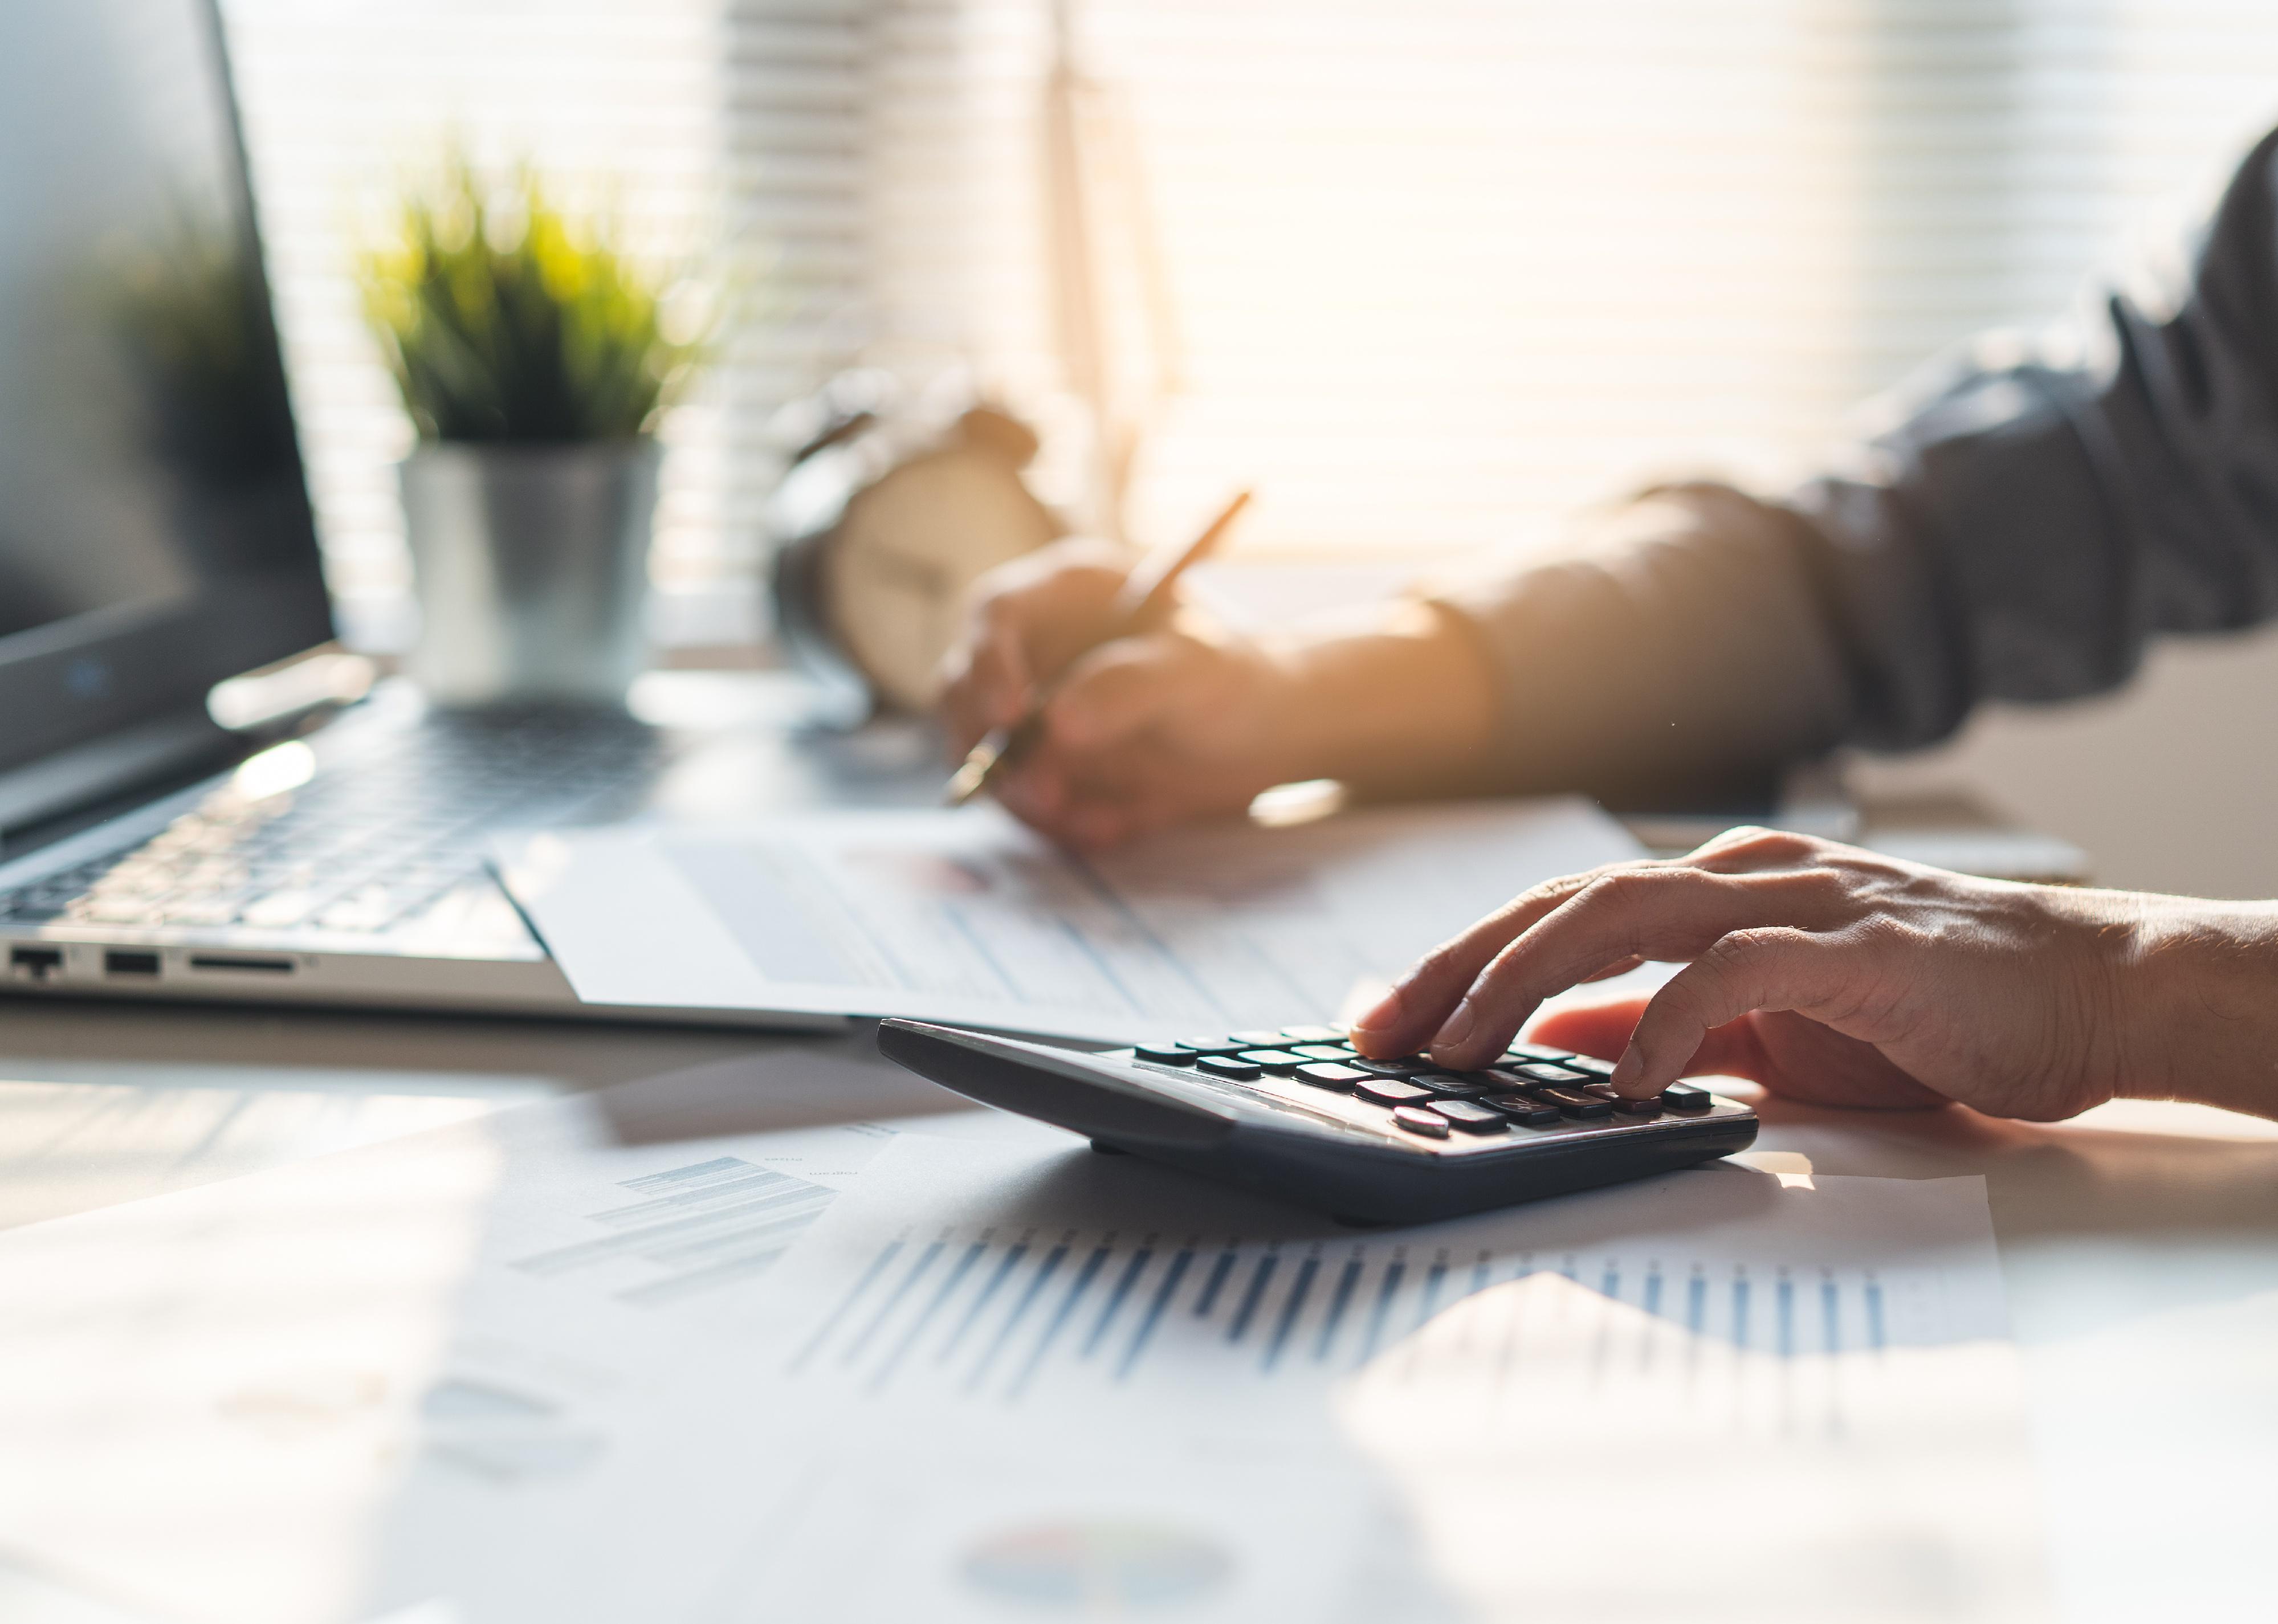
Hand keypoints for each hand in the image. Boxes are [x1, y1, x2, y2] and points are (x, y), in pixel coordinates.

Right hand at [936, 538, 1309, 850]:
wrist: (1260, 739)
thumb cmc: (1234, 681)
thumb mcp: (1197, 674)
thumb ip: (1130, 687)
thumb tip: (1057, 722)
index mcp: (1066, 594)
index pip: (997, 613)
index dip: (990, 664)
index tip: (1012, 720)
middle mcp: (1033, 646)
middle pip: (965, 689)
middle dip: (995, 751)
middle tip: (1047, 795)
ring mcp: (1029, 708)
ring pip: (984, 755)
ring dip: (1027, 799)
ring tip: (1099, 822)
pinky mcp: (1040, 763)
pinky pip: (1020, 798)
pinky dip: (1056, 823)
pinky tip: (1111, 826)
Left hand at [1352, 827, 2163, 1120]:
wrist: (2083, 994)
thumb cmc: (1924, 1011)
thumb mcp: (1764, 1025)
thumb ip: (1663, 1019)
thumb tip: (1557, 1037)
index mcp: (1714, 888)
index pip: (1557, 911)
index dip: (1462, 958)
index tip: (1385, 1017)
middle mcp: (1742, 876)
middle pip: (1565, 903)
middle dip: (1460, 966)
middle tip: (1382, 1033)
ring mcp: (1802, 902)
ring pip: (1627, 913)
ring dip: (1526, 980)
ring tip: (1462, 1049)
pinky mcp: (1862, 949)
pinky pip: (1739, 969)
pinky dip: (1666, 1017)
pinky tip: (1621, 1077)